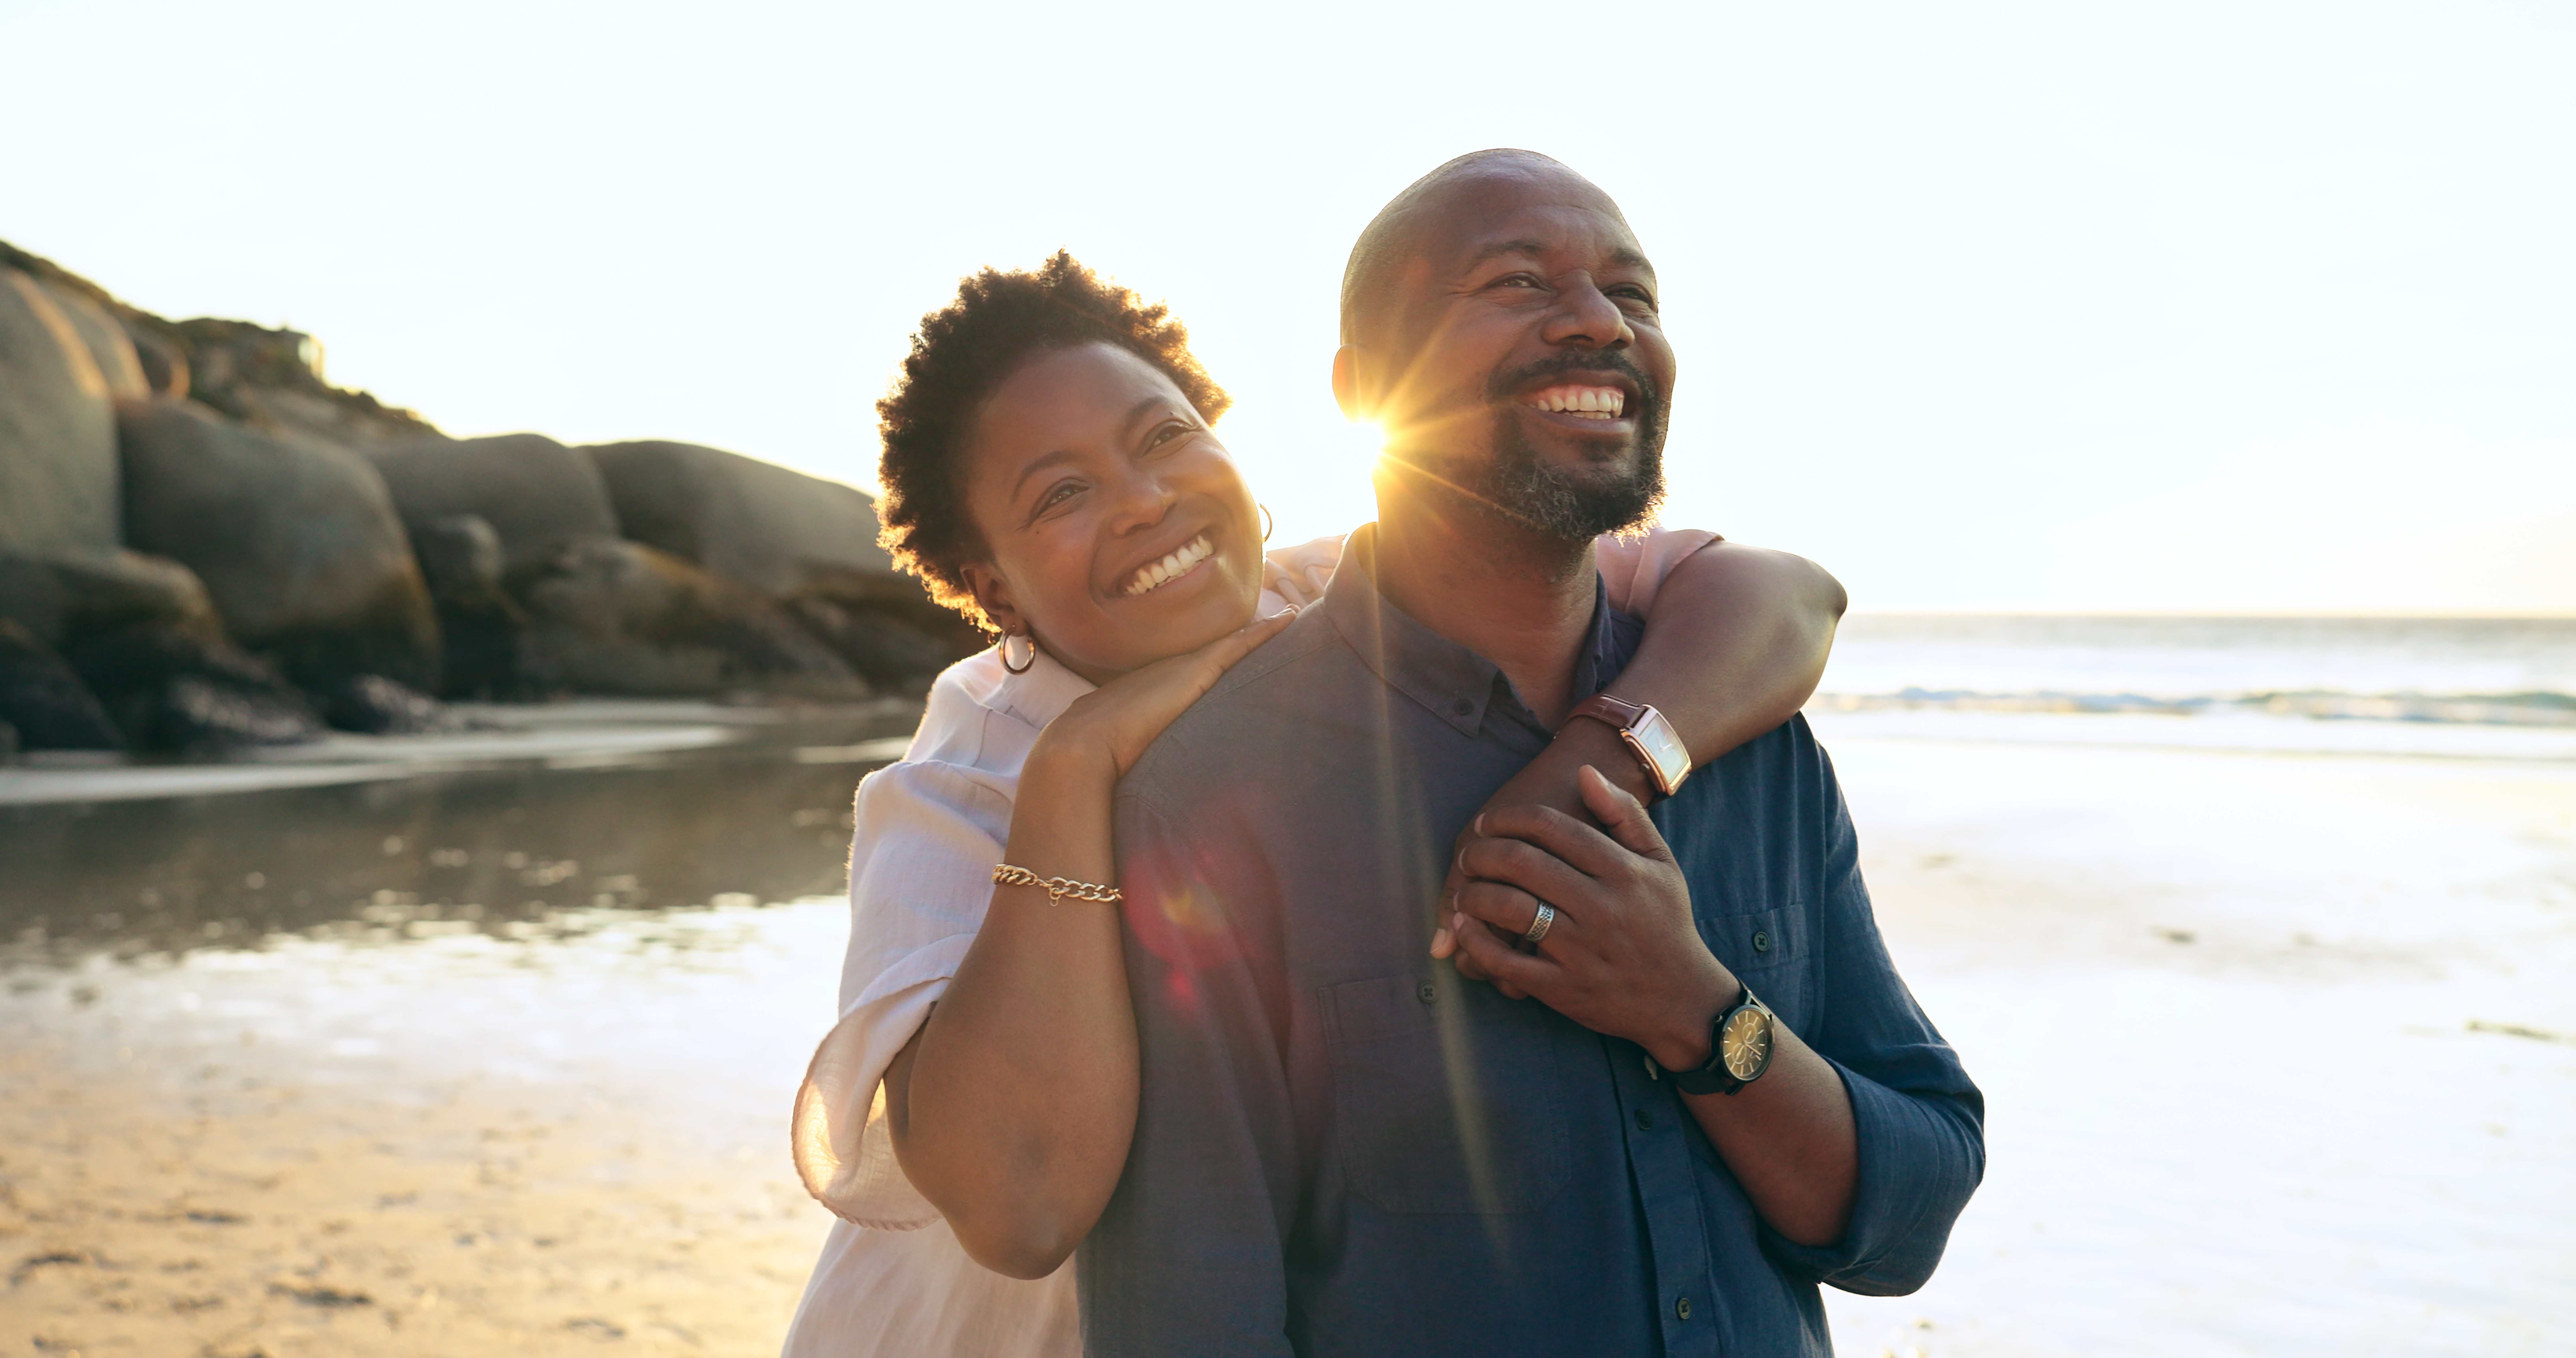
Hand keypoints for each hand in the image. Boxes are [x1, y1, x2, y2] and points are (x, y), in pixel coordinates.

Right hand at [1028, 611, 1293, 781]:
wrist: (1079, 749)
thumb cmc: (1089, 760)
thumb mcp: (1111, 751)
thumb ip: (1125, 754)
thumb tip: (1125, 779)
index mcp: (1144, 691)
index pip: (1183, 673)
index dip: (1206, 663)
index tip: (1225, 655)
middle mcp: (1163, 672)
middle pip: (1209, 653)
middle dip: (1236, 640)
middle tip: (1270, 627)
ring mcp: (1180, 669)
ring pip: (1227, 644)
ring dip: (1256, 633)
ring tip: (1285, 619)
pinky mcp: (1197, 672)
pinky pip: (1239, 646)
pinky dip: (1263, 633)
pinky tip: (1287, 621)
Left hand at [1432, 718, 1653, 996]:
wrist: (1682, 999)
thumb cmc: (1666, 923)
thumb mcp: (1660, 863)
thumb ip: (1625, 814)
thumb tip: (1585, 772)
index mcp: (1623, 871)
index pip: (1551, 827)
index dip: (1509, 818)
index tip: (1488, 822)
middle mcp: (1601, 906)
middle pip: (1521, 863)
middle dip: (1482, 852)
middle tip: (1469, 854)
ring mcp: (1581, 950)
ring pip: (1509, 909)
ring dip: (1473, 893)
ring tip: (1464, 889)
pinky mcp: (1564, 989)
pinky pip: (1507, 962)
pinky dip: (1477, 943)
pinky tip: (1465, 928)